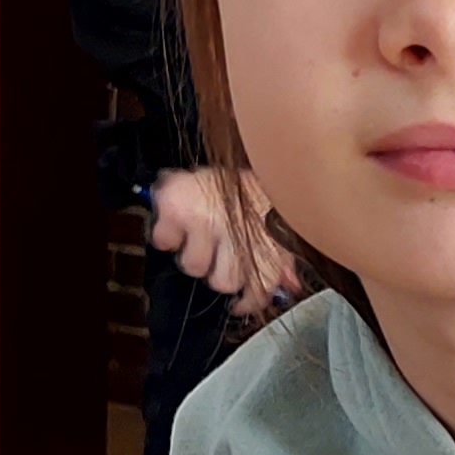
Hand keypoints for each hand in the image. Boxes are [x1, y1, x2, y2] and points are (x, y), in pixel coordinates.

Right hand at [147, 166, 298, 312]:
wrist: (239, 151)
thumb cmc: (261, 186)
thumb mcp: (280, 219)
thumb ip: (287, 258)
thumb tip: (291, 284)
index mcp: (267, 247)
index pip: (257, 289)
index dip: (248, 299)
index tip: (239, 303)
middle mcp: (236, 240)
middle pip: (222, 282)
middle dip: (220, 265)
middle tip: (220, 244)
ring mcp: (205, 224)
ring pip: (194, 266)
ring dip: (196, 251)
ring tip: (201, 230)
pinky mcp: (177, 210)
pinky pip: (163, 240)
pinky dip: (166, 235)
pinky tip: (176, 227)